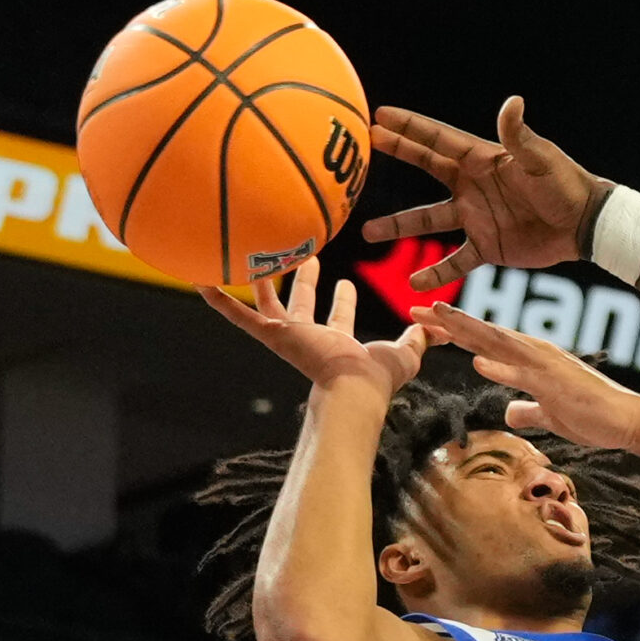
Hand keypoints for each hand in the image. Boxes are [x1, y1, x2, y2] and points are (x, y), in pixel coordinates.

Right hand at [205, 257, 427, 397]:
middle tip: (305, 256)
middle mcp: (309, 338)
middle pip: (302, 305)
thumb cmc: (378, 379)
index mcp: (337, 342)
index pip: (339, 318)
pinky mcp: (272, 333)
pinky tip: (200, 281)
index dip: (342, 302)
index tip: (345, 282)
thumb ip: (420, 339)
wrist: (354, 388)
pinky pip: (238, 315)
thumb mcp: (406, 353)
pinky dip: (219, 300)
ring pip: (268, 301)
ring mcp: (287, 335)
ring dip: (263, 279)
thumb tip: (440, 327)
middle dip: (304, 281)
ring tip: (256, 253)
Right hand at [362, 97, 600, 289]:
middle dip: (397, 156)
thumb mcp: (540, 159)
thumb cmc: (565, 185)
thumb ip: (518, 135)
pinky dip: (435, 273)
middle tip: (362, 151)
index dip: (409, 128)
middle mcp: (472, 186)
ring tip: (367, 231)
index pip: (437, 140)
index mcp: (482, 160)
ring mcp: (476, 217)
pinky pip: (455, 262)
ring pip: (428, 220)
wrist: (584, 225)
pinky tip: (413, 284)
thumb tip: (512, 102)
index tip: (378, 117)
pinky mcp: (487, 247)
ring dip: (398, 225)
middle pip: (426, 168)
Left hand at [412, 300, 639, 451]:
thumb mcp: (551, 415)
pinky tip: (478, 362)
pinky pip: (524, 376)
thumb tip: (510, 412)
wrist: (629, 421)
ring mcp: (546, 366)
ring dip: (468, 330)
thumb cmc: (593, 416)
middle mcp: (536, 353)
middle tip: (416, 308)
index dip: (456, 329)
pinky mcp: (556, 385)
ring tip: (439, 317)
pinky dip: (501, 368)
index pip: (487, 340)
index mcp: (533, 357)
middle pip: (485, 333)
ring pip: (499, 344)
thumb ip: (529, 410)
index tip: (426, 321)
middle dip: (450, 322)